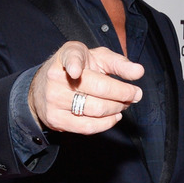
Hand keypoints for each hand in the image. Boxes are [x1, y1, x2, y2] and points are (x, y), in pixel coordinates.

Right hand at [28, 41, 143, 134]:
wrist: (44, 87)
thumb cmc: (79, 67)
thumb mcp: (96, 57)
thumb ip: (118, 63)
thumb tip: (139, 72)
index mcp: (67, 55)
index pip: (70, 59)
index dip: (73, 65)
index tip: (76, 71)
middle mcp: (56, 77)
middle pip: (98, 89)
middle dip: (124, 94)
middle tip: (135, 94)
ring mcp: (54, 100)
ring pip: (95, 109)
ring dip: (117, 108)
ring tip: (125, 104)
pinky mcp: (55, 119)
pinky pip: (87, 127)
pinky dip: (106, 123)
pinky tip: (114, 116)